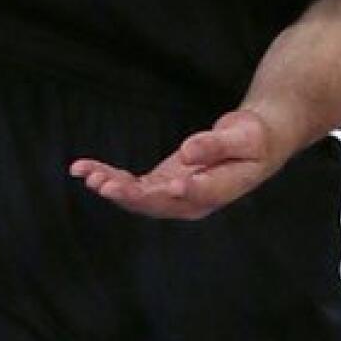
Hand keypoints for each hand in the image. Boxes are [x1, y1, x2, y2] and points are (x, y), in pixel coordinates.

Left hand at [70, 109, 279, 219]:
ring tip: (88, 175)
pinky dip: (109, 176)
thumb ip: (217, 144)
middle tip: (105, 184)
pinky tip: (86, 170)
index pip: (194, 196)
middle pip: (156, 203)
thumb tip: (188, 151)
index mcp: (216, 192)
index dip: (176, 192)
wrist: (253, 143)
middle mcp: (190, 202)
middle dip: (129, 194)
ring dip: (112, 186)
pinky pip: (132, 185)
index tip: (165, 184)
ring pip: (138, 197)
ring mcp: (173, 195)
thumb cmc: (254, 139)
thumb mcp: (245, 137)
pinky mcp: (162, 184)